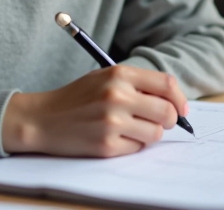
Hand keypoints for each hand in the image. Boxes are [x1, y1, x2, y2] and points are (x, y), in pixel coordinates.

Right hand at [2, 65, 188, 156]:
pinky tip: (115, 137)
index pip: (167, 84)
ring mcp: (111, 121)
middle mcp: (117, 96)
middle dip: (169, 120)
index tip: (181, 109)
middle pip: (167, 112)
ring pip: (155, 133)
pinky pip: (137, 148)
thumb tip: (173, 101)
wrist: (42, 118)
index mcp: (119, 74)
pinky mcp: (106, 144)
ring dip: (149, 134)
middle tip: (161, 122)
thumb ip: (136, 84)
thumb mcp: (104, 78)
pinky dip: (132, 145)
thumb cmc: (76, 97)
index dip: (179, 99)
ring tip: (133, 129)